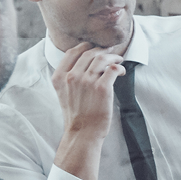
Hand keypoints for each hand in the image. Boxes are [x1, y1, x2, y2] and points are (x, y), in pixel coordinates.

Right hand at [52, 41, 124, 179]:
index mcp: (60, 77)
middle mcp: (72, 77)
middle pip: (89, 53)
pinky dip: (119, 67)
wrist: (83, 133)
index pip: (72, 52)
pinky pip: (113, 69)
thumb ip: (68, 77)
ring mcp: (87, 82)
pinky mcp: (102, 88)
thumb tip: (82, 63)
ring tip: (118, 60)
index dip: (85, 46)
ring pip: (102, 58)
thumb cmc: (76, 115)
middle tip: (110, 52)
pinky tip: (121, 71)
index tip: (94, 47)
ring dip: (112, 57)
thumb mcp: (63, 93)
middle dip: (101, 50)